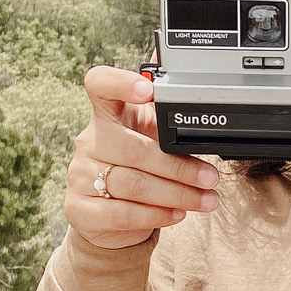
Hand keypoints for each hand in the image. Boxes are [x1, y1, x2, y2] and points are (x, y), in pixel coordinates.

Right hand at [66, 67, 217, 249]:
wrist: (107, 216)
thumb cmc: (134, 166)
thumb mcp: (150, 136)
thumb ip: (166, 112)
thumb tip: (191, 74)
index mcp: (107, 114)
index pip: (100, 85)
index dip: (121, 83)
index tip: (149, 89)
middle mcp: (90, 141)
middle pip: (133, 149)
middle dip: (178, 166)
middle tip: (209, 177)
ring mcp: (81, 175)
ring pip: (133, 184)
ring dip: (177, 194)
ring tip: (205, 199)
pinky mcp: (81, 209)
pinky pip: (123, 213)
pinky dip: (156, 214)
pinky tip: (178, 213)